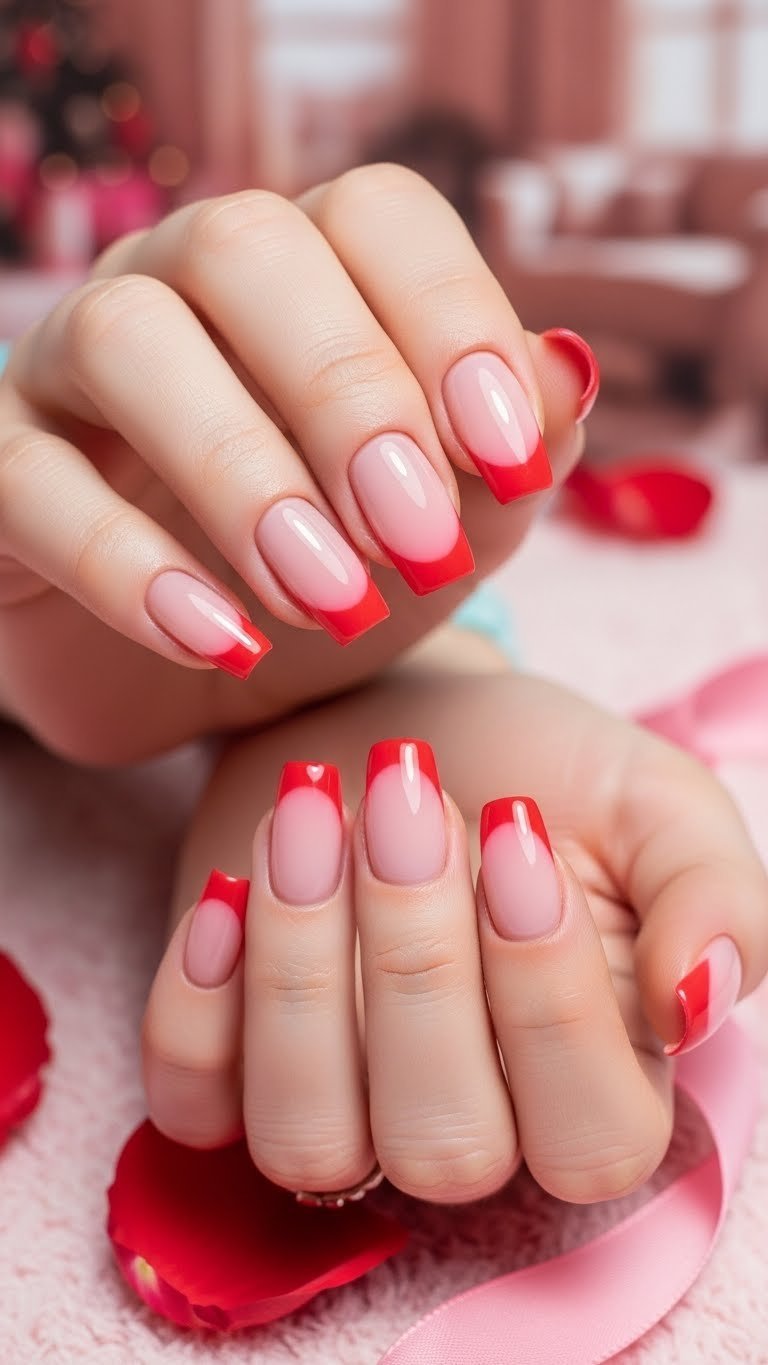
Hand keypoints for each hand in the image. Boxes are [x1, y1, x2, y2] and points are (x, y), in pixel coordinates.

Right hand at [0, 166, 592, 762]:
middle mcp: (184, 288)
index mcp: (312, 276)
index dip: (451, 319)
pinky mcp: (1, 467)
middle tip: (415, 538)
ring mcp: (74, 368)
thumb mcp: (454, 526)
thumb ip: (512, 451)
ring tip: (322, 598)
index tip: (514, 460)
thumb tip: (567, 371)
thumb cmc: (340, 577)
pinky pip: (31, 480)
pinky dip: (128, 566)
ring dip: (242, 472)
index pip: (376, 215)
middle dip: (348, 393)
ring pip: (128, 339)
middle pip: (246, 247)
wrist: (210, 679)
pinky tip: (219, 643)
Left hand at [141, 670, 767, 1204]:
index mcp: (596, 1085)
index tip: (517, 831)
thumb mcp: (655, 802)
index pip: (589, 1137)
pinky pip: (194, 1098)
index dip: (549, 1001)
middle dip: (415, 960)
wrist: (402, 718)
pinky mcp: (226, 1068)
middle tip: (403, 790)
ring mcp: (338, 1108)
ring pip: (310, 1140)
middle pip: (443, 1146)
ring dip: (300, 969)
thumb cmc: (539, 768)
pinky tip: (229, 884)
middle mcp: (467, 1124)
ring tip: (309, 810)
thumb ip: (712, 893)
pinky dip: (198, 998)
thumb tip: (699, 996)